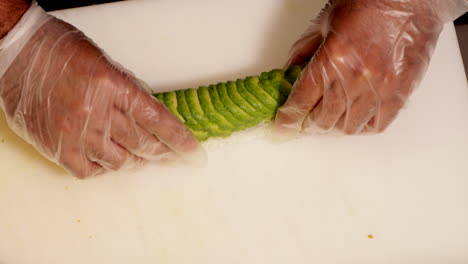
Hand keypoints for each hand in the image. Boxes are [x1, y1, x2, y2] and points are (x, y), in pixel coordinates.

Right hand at [0, 3, 202, 177]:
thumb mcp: (107, 64)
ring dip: (137, 161)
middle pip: (143, 144)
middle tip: (174, 158)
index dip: (180, 141)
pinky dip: (105, 169)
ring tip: (144, 158)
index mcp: (113, 86)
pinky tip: (111, 161)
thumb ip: (130, 93)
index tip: (195, 153)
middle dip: (164, 154)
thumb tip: (152, 118)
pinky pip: (89, 171)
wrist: (17, 52)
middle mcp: (95, 112)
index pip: (158, 121)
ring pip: (120, 161)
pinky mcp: (56, 147)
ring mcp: (75, 133)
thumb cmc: (62, 51)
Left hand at [275, 0, 466, 134]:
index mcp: (332, 58)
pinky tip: (354, 117)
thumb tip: (288, 73)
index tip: (283, 127)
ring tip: (330, 118)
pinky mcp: (401, 92)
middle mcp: (355, 78)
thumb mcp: (324, 22)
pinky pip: (377, 125)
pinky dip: (361, 126)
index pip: (301, 101)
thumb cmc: (368, 2)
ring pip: (348, 127)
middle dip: (309, 124)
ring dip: (334, 127)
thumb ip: (303, 50)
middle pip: (323, 120)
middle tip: (306, 119)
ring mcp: (380, 88)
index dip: (288, 119)